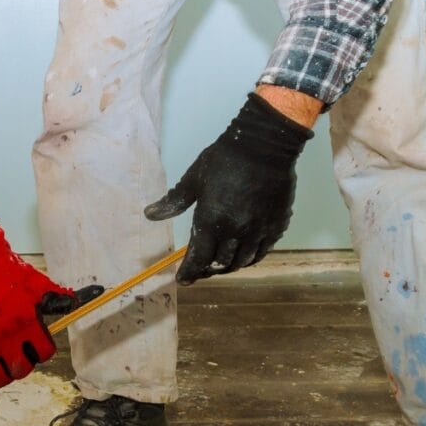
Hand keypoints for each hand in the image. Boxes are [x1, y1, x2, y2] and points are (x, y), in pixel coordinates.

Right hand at [0, 218, 80, 401]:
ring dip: (2, 379)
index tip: (35, 348)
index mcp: (26, 323)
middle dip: (21, 367)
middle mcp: (5, 337)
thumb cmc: (4, 271)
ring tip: (1, 371)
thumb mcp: (36, 283)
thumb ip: (56, 298)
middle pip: (20, 370)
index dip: (42, 353)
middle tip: (16, 359)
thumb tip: (76, 302)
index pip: (43, 353)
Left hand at [145, 93, 313, 283]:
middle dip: (208, 269)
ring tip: (220, 263)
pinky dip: (249, 258)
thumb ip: (174, 201)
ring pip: (241, 261)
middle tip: (202, 268)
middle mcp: (235, 231)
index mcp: (212, 221)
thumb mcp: (194, 179)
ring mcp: (257, 230)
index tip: (183, 279)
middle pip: (220, 263)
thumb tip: (149, 214)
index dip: (190, 271)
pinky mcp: (275, 226)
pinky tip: (243, 255)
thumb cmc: (224, 160)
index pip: (199, 257)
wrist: (264, 146)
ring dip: (228, 266)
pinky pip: (261, 252)